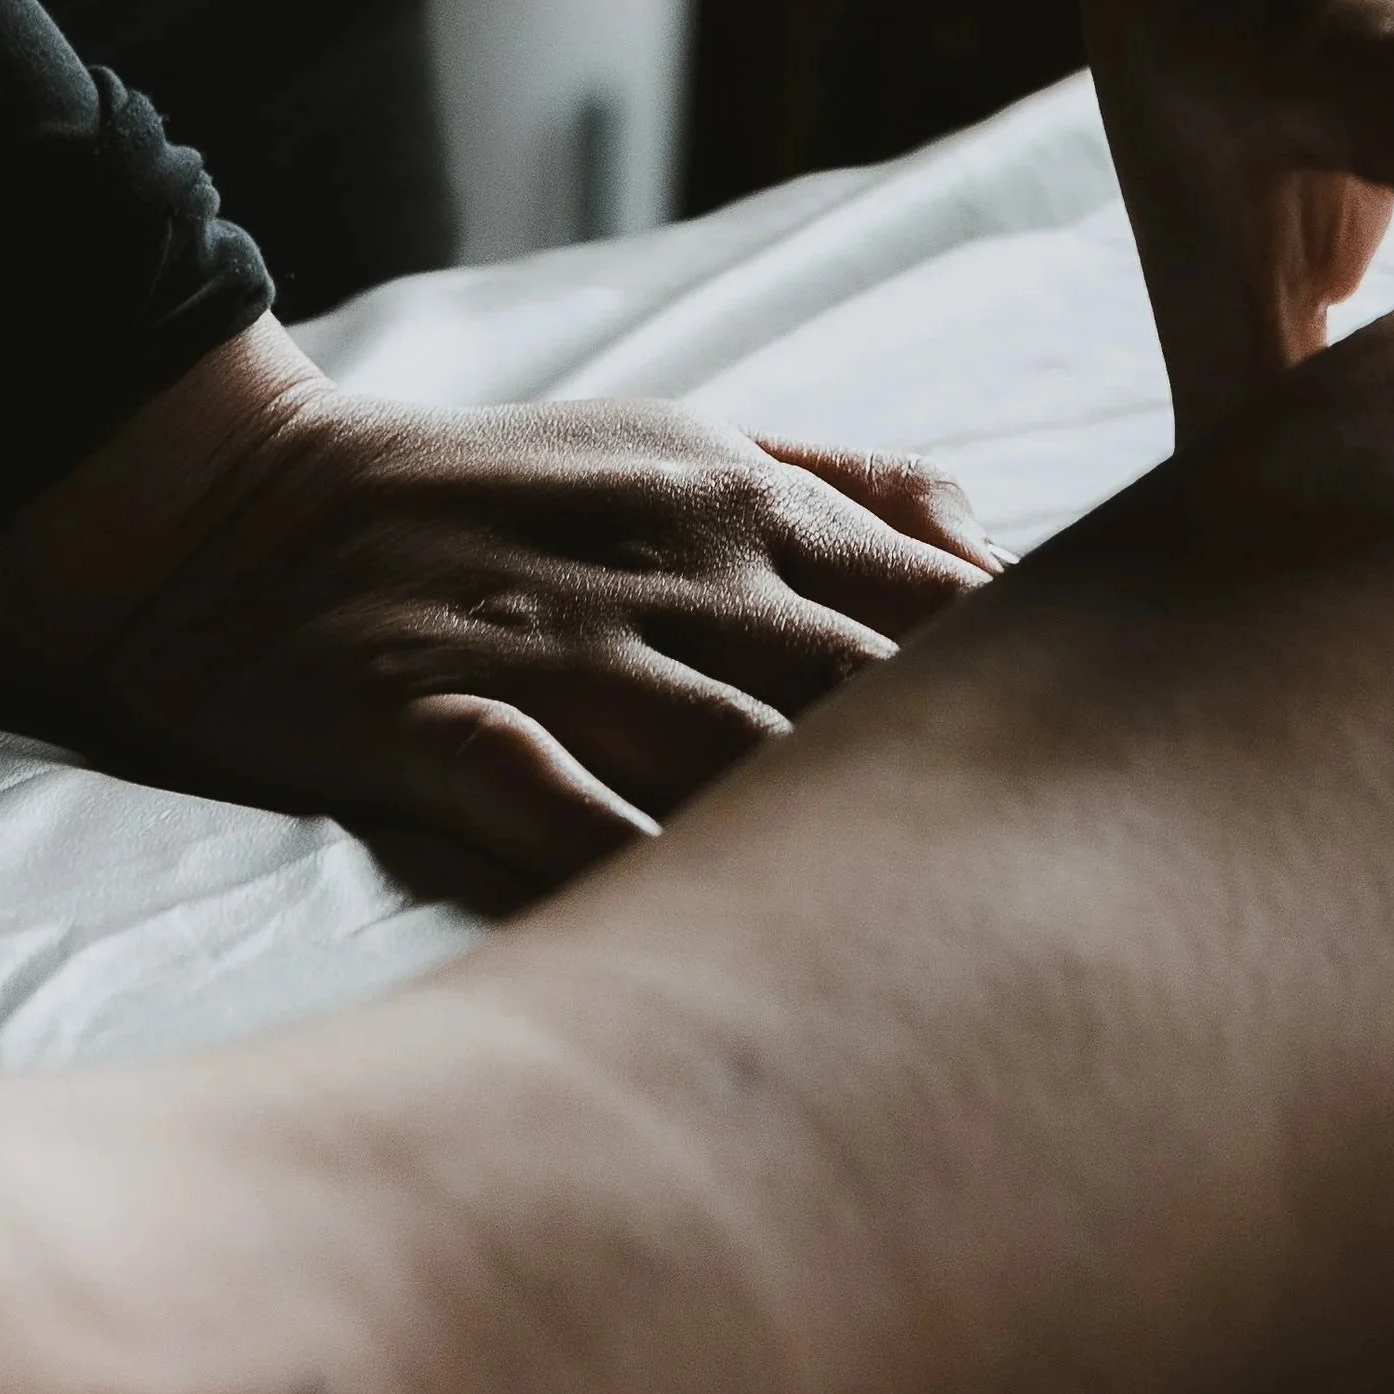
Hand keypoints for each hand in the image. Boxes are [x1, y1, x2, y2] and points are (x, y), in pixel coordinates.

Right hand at [0, 323, 1000, 885]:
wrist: (252, 509)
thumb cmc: (501, 491)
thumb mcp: (688, 438)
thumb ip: (849, 482)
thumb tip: (993, 533)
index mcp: (751, 507)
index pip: (942, 596)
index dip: (1047, 684)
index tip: (1141, 777)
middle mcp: (680, 577)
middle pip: (868, 684)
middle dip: (978, 782)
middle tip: (1089, 903)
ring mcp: (558, 653)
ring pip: (735, 748)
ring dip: (837, 841)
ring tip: (948, 955)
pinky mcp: (438, 722)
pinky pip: (550, 802)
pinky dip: (627, 864)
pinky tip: (699, 948)